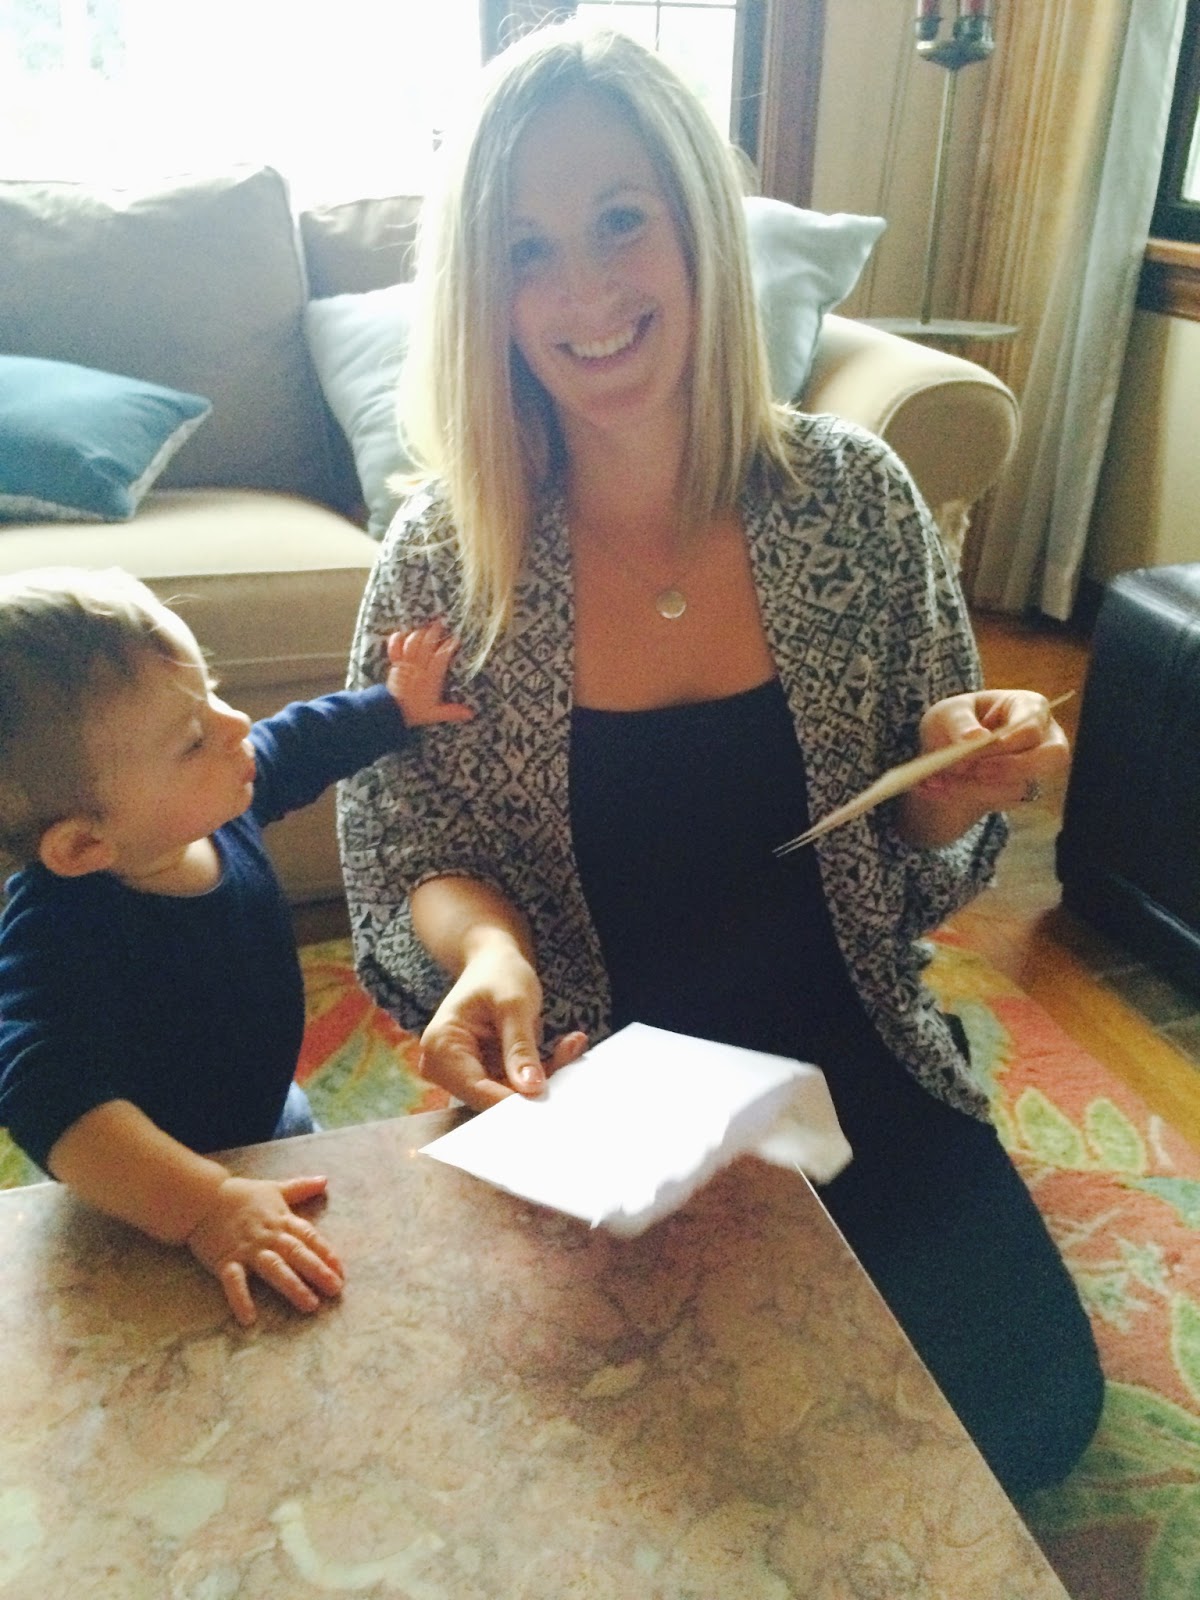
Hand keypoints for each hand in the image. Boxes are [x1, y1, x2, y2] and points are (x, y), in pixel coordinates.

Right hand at [186, 1174, 344, 1326]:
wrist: (202, 1197)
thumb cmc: (241, 1195)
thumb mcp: (274, 1188)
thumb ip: (300, 1187)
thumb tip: (325, 1180)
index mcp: (281, 1220)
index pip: (309, 1237)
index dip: (326, 1253)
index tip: (341, 1271)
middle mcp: (268, 1236)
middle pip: (297, 1253)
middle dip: (318, 1271)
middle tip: (335, 1290)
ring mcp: (248, 1249)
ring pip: (274, 1268)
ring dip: (293, 1286)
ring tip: (310, 1304)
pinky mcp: (226, 1260)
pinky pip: (234, 1282)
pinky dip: (241, 1299)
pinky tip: (249, 1319)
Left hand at [384, 623, 473, 728]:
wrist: (391, 712)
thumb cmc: (415, 711)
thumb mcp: (436, 713)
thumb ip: (453, 712)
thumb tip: (471, 714)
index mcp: (430, 678)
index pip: (441, 657)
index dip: (448, 647)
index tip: (456, 639)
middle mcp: (418, 668)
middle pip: (426, 645)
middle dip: (434, 633)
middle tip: (441, 624)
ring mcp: (405, 664)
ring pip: (412, 643)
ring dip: (419, 633)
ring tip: (426, 627)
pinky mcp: (394, 664)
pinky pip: (394, 647)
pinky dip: (397, 638)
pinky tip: (402, 632)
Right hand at [419, 932, 587, 1110]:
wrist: (494, 962)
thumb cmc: (498, 973)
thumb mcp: (514, 1005)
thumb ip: (520, 1047)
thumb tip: (531, 1089)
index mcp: (441, 1046)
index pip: (476, 1089)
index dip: (513, 1098)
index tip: (550, 1096)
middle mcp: (445, 1065)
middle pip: (492, 1095)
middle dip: (533, 1082)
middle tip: (569, 1054)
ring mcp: (465, 1072)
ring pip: (508, 1093)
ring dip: (543, 1073)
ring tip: (571, 1044)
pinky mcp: (486, 1074)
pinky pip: (516, 1084)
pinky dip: (542, 1068)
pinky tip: (566, 1045)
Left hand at [899, 689, 1069, 845]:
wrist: (944, 753)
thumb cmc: (955, 722)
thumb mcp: (949, 713)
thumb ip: (960, 723)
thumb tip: (976, 738)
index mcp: (1029, 707)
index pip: (1033, 726)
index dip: (1011, 740)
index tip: (980, 748)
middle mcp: (1043, 739)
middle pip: (1051, 757)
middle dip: (1010, 768)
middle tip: (972, 770)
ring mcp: (1035, 770)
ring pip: (1019, 785)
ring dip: (974, 786)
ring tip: (938, 779)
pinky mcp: (1019, 795)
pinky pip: (1000, 802)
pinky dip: (965, 796)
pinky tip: (938, 788)